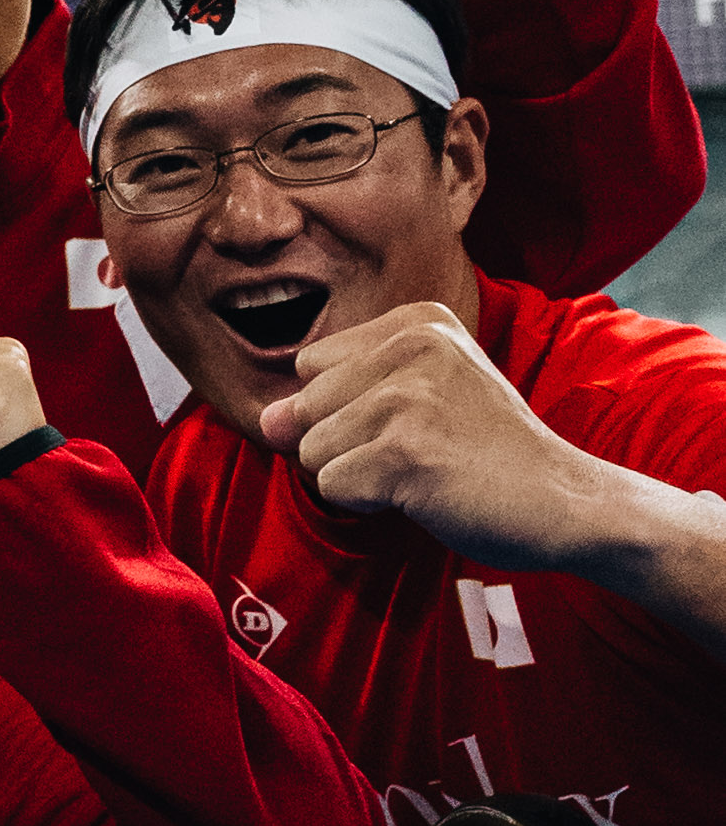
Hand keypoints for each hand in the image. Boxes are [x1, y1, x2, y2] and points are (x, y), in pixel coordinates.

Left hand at [261, 301, 624, 564]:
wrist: (561, 498)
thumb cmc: (484, 451)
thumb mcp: (416, 400)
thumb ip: (333, 400)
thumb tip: (265, 420)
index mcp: (415, 322)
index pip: (310, 367)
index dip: (345, 410)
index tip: (413, 421)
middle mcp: (412, 346)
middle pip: (305, 408)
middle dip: (346, 446)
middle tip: (419, 451)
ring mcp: (409, 396)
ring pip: (312, 451)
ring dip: (359, 476)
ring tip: (423, 470)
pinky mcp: (406, 451)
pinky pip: (333, 487)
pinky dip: (370, 503)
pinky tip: (424, 492)